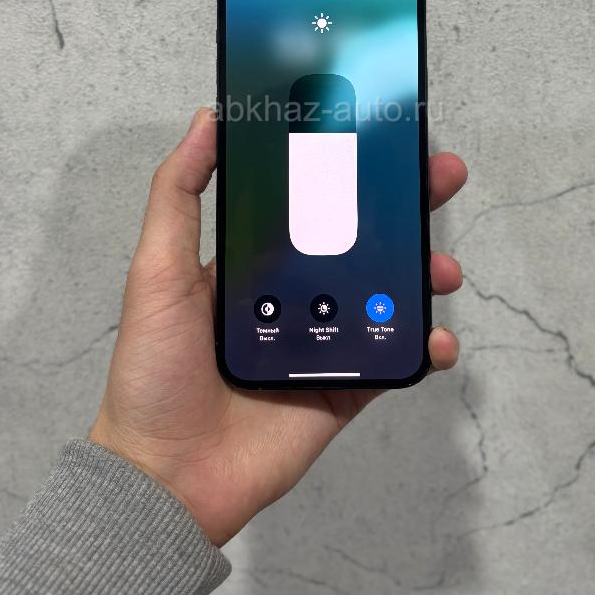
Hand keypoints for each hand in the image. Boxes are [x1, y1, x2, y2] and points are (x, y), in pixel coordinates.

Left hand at [89, 108, 467, 546]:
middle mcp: (295, 291)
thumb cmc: (153, 371)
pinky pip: (397, 359)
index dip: (349, 166)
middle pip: (364, 237)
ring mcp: (325, 339)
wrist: (167, 474)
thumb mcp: (156, 269)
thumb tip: (207, 119)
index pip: (312, 198)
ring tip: (441, 265)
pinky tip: (435, 336)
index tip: (384, 134)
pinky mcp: (346, 386)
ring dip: (426, 270)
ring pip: (390, 292)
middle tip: (441, 175)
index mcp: (255, 259)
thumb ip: (178, 194)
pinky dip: (427, 345)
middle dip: (408, 205)